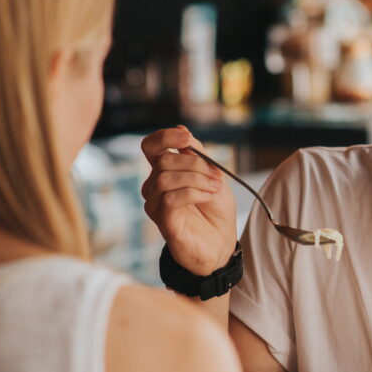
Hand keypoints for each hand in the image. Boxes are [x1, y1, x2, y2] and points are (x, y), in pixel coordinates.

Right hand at [140, 126, 236, 275]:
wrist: (221, 242)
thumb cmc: (215, 210)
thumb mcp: (213, 175)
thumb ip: (198, 153)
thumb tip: (181, 129)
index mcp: (165, 170)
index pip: (151, 146)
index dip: (165, 137)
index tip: (186, 139)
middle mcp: (154, 185)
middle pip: (164, 161)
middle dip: (195, 164)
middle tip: (218, 177)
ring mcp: (155, 203)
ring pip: (166, 178)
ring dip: (197, 179)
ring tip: (215, 189)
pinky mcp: (162, 220)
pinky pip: (170, 198)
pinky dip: (193, 193)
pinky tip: (208, 197)